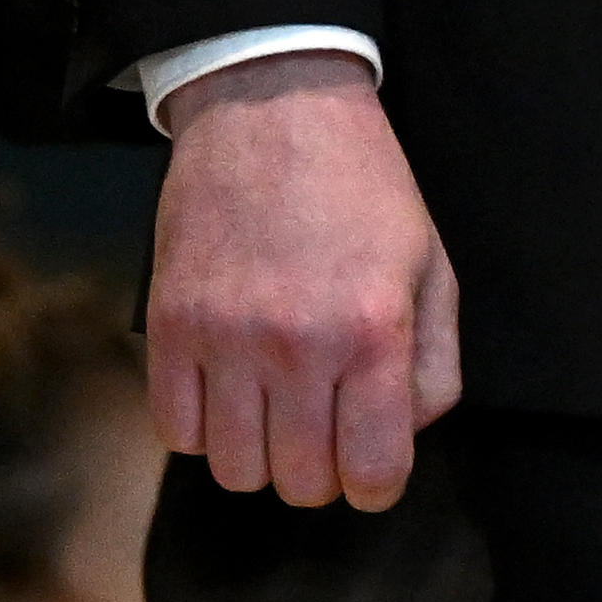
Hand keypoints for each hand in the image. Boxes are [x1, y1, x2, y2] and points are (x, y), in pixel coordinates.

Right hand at [148, 52, 461, 510]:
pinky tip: (232, 390)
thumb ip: (433, 360)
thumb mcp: (431, 265)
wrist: (275, 114)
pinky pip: (177, 433)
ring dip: (262, 456)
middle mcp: (297, 346)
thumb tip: (410, 431)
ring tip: (279, 411)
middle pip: (301, 482)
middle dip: (322, 472)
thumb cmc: (364, 190)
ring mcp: (225, 340)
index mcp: (374, 331)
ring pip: (235, 470)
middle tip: (328, 433)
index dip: (377, 486)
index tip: (374, 474)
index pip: (372, 469)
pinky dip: (205, 429)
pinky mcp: (168, 330)